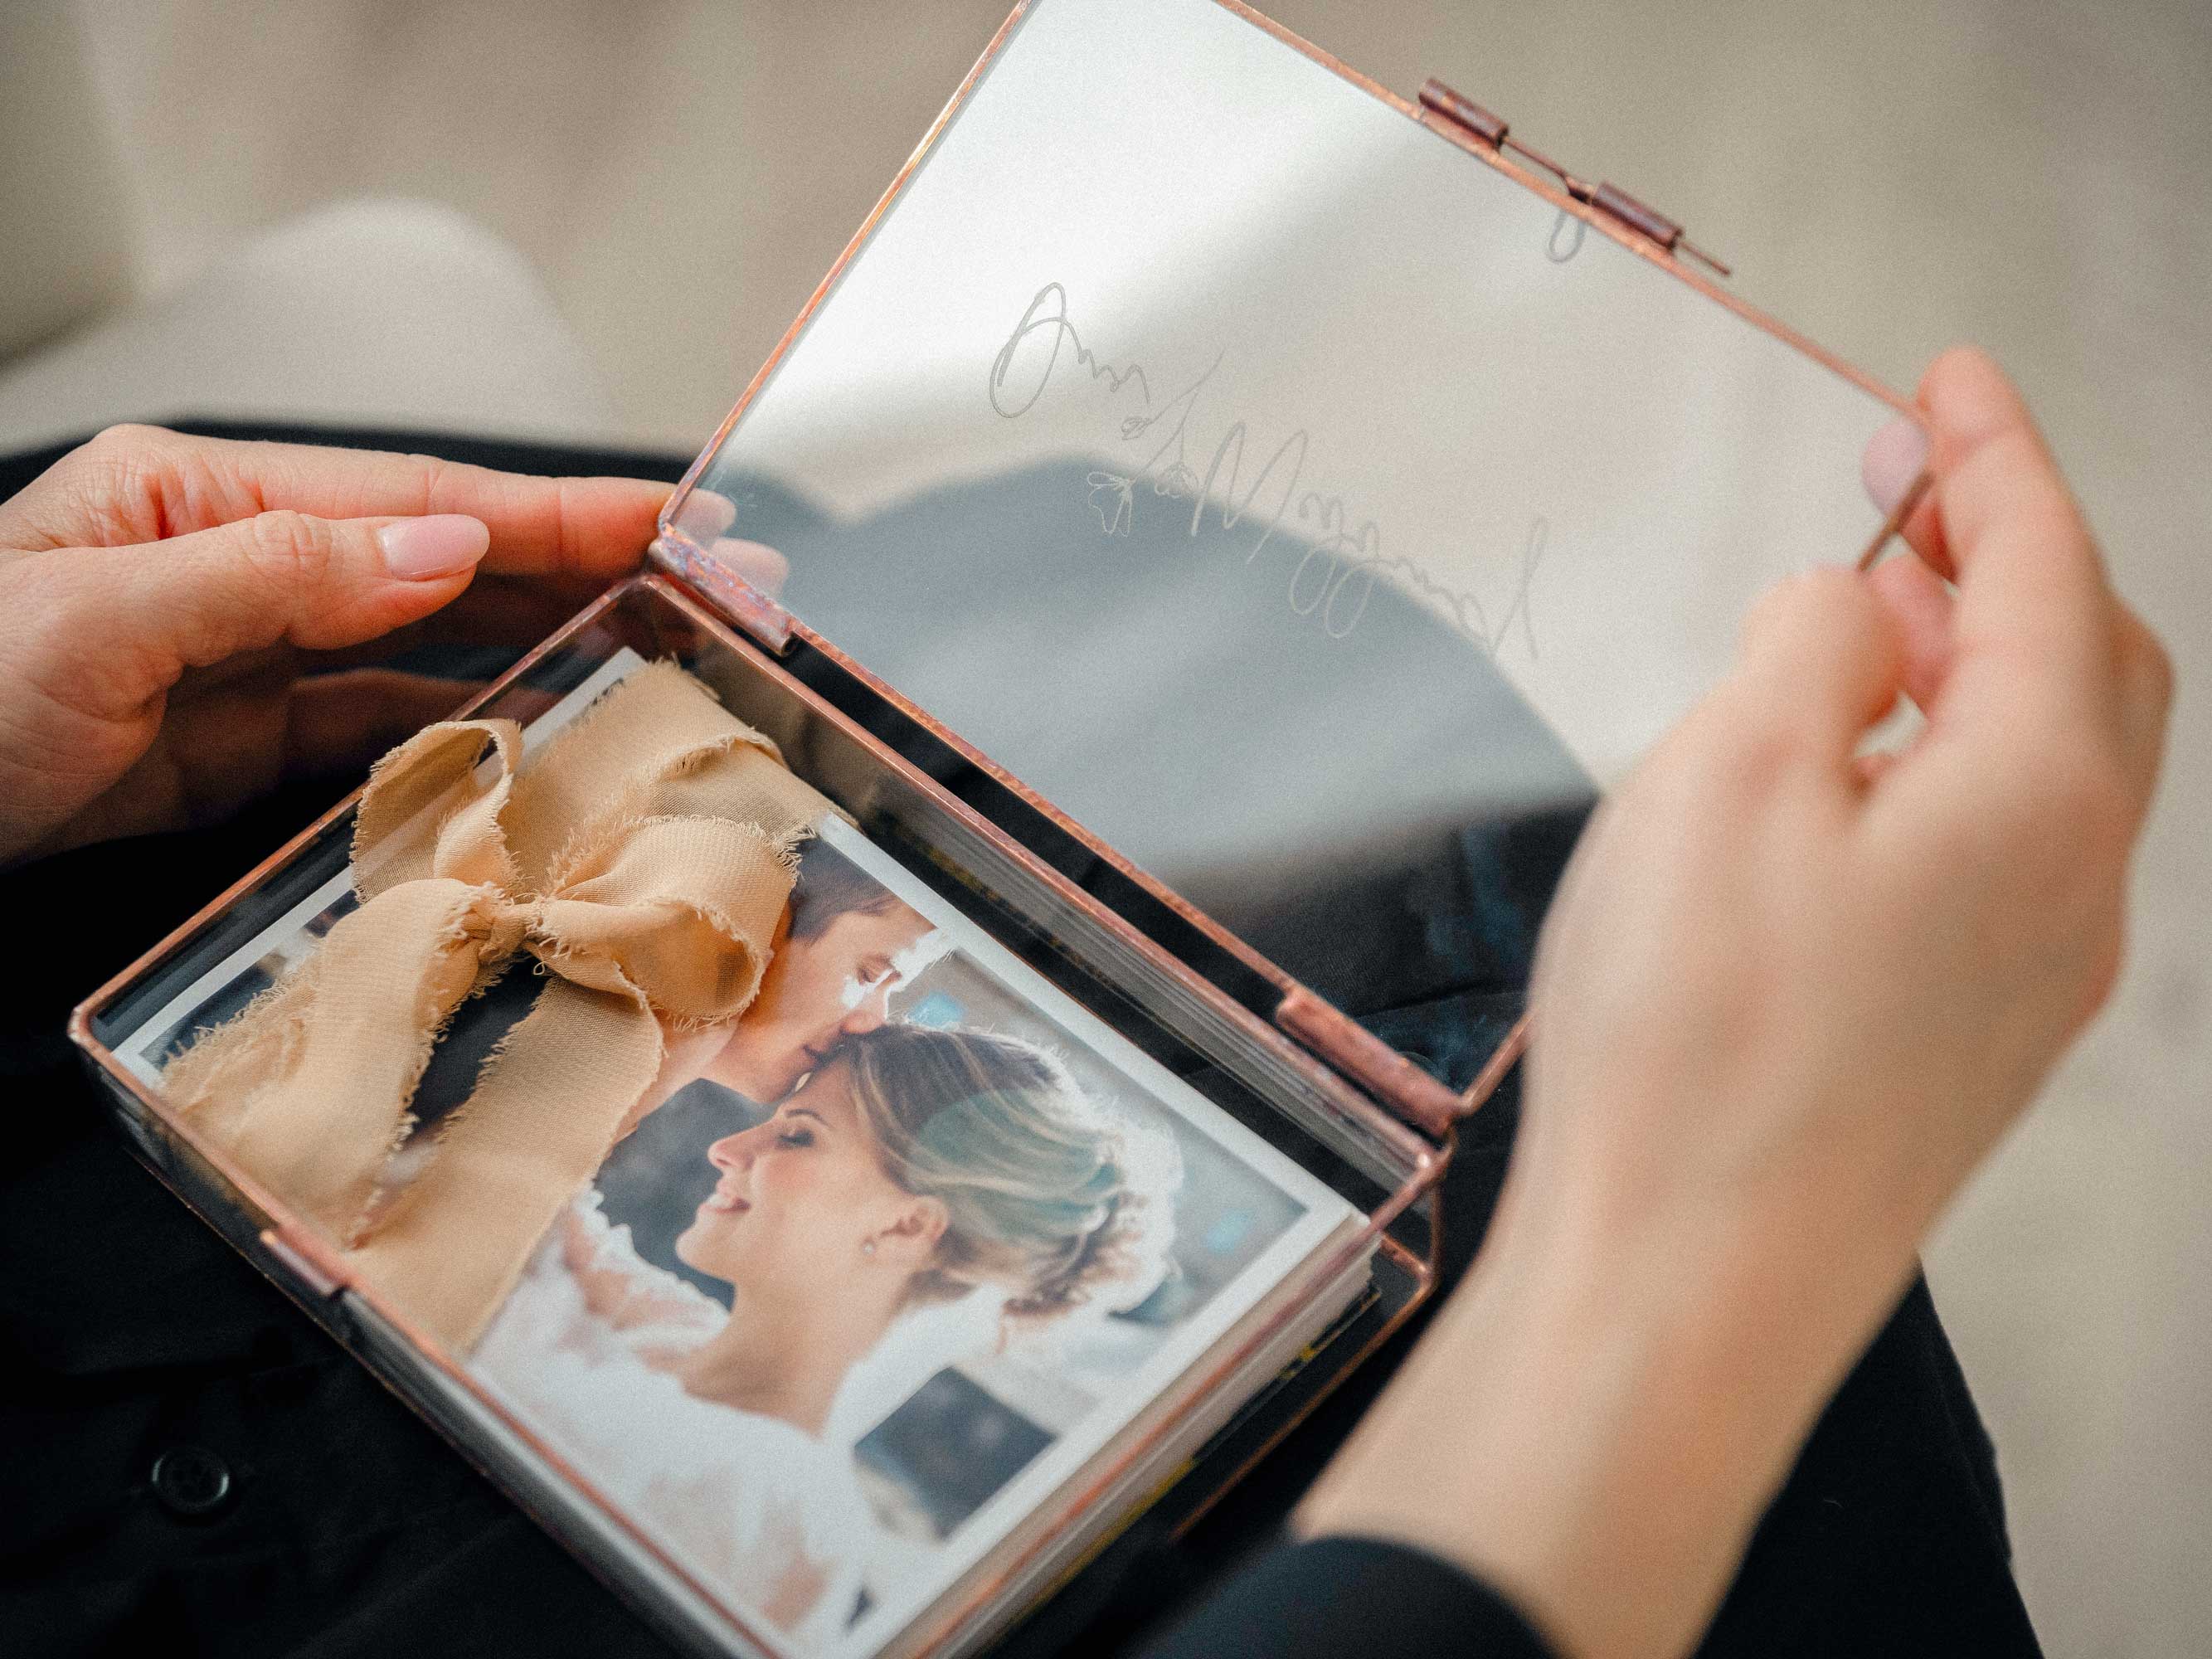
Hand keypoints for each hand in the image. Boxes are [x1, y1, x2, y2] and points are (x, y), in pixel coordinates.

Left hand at [0, 424, 670, 865]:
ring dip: (541, 646)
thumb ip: (278, 578)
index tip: (670, 518)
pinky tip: (532, 733)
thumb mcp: (95, 621)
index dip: (554, 512)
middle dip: (582, 570)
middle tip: (708, 588)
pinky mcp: (235, 743)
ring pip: (425, 643)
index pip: (417, 500)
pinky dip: (459, 728)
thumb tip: (445, 545)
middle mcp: (243, 564)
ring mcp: (245, 654)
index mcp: (207, 497)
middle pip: (444, 561)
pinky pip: (374, 727)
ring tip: (656, 655)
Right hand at [1299, 349, 2170, 1656]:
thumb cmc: (1698, 1051)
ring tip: (1870, 613)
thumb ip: (1811, 648)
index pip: (2045, 573)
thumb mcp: (1727, 777)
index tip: (1950, 379)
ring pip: (2045, 766)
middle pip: (2087, 667)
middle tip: (1913, 481)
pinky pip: (1992, 855)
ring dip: (1974, 661)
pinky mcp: (1961, 1043)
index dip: (1996, 456)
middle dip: (2008, 551)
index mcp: (2036, 799)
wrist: (1682, 1289)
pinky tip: (1846, 779)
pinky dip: (1941, 766)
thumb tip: (1845, 612)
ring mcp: (2026, 979)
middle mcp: (2069, 889)